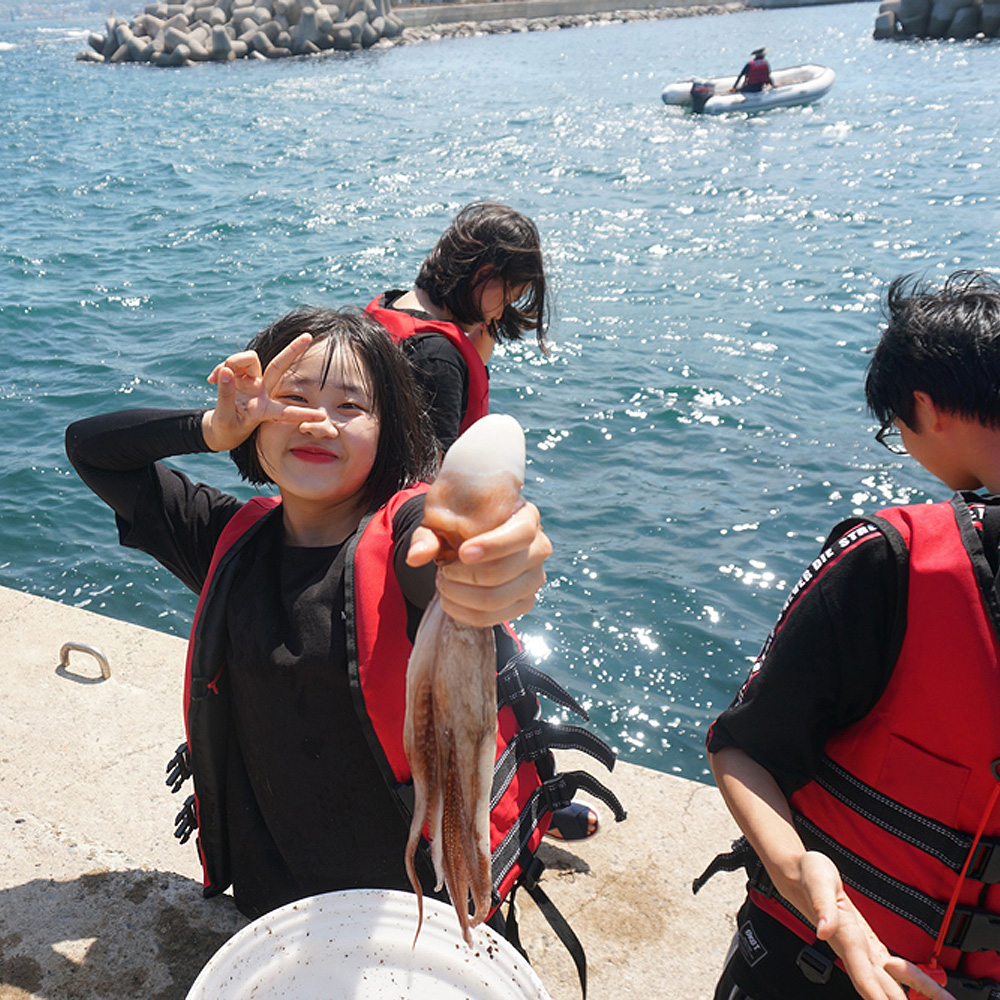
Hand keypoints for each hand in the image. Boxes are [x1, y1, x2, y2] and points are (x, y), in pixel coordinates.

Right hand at [201, 333, 325, 451]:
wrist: (220, 429)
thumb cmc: (227, 428)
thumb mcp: (224, 417)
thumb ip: (225, 395)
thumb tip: (226, 371)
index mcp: (263, 410)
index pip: (286, 411)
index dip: (303, 414)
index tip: (323, 417)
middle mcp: (262, 392)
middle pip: (278, 366)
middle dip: (292, 350)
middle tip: (308, 336)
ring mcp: (253, 383)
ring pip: (249, 359)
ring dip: (232, 362)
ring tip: (212, 379)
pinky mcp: (241, 377)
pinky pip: (231, 363)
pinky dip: (220, 369)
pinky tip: (210, 380)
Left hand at [406, 501, 551, 626]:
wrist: (474, 544)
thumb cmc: (461, 528)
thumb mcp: (443, 524)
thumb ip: (427, 537)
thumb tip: (416, 556)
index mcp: (527, 517)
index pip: (521, 532)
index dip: (494, 545)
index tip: (462, 552)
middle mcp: (539, 548)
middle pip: (505, 570)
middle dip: (463, 576)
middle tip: (442, 570)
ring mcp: (535, 578)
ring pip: (496, 598)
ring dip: (460, 595)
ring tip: (443, 583)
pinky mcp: (525, 603)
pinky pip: (493, 618)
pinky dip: (464, 613)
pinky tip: (450, 600)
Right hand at [798, 853, 955, 999]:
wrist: (801, 875)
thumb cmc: (809, 875)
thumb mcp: (817, 883)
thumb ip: (822, 906)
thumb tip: (823, 930)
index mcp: (845, 939)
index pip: (864, 979)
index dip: (879, 998)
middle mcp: (854, 951)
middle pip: (882, 990)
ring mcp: (861, 951)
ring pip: (891, 983)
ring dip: (913, 997)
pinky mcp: (867, 945)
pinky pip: (893, 970)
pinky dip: (911, 982)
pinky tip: (926, 989)